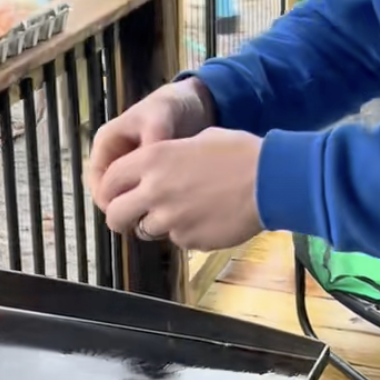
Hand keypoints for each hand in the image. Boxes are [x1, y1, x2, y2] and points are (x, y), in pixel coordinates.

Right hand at [85, 78, 214, 205]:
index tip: (134, 211)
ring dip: (140, 209)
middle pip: (110, 196)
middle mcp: (113, 159)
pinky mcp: (146, 177)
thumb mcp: (161, 116)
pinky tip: (170, 209)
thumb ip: (154, 138)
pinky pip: (143, 197)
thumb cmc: (170, 106)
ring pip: (126, 199)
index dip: (112, 202)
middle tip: (149, 221)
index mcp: (106, 144)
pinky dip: (153, 204)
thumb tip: (149, 161)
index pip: (99, 183)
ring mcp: (129, 170)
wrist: (193, 104)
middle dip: (126, 210)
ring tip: (161, 215)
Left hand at [94, 127, 262, 250]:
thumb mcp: (198, 139)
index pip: (109, 180)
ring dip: (156, 225)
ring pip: (145, 231)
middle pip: (115, 215)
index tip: (116, 195)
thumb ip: (170, 154)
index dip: (110, 190)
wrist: (270, 181)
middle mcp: (154, 190)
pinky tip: (205, 219)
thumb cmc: (239, 152)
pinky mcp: (188, 239)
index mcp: (153, 158)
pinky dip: (185, 232)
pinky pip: (177, 239)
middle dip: (121, 217)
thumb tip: (162, 164)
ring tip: (181, 212)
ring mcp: (170, 219)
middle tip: (132, 216)